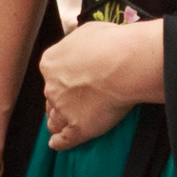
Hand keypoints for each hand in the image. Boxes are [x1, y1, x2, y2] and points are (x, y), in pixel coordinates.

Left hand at [36, 19, 159, 153]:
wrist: (125, 64)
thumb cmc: (111, 44)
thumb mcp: (88, 32)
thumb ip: (79, 44)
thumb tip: (83, 47)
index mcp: (51, 63)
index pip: (51, 74)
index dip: (60, 79)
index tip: (70, 81)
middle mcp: (52, 87)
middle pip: (51, 97)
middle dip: (59, 100)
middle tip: (72, 102)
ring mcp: (64, 109)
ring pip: (54, 120)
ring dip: (57, 122)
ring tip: (61, 126)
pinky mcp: (78, 128)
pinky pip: (64, 139)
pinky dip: (60, 143)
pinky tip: (57, 145)